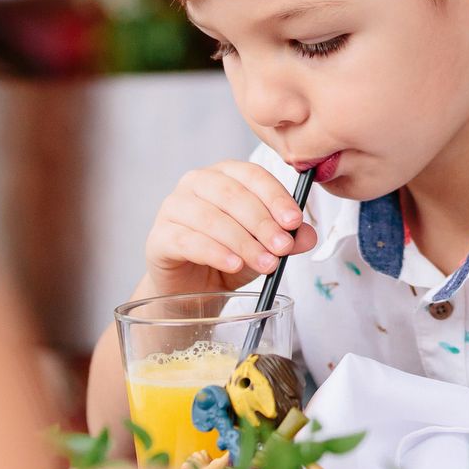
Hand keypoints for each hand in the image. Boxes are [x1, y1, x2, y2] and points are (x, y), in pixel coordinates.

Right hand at [144, 161, 318, 297]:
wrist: (192, 293)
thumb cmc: (227, 259)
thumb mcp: (264, 248)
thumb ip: (286, 239)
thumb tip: (308, 235)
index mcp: (224, 175)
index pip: (252, 175)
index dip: (275, 197)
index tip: (295, 221)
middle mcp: (196, 184)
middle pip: (232, 194)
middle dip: (262, 222)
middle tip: (283, 247)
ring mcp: (173, 208)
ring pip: (211, 218)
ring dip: (243, 242)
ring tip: (266, 263)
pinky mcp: (159, 236)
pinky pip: (188, 240)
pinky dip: (215, 252)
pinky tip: (234, 265)